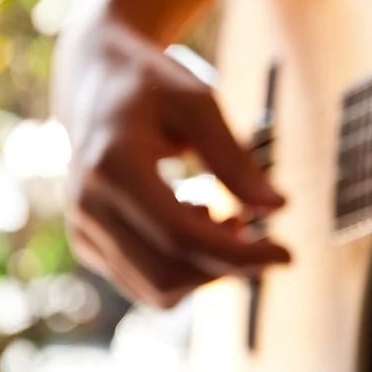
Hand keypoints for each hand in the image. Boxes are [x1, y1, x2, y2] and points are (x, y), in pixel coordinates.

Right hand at [51, 14, 289, 308]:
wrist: (94, 81)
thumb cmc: (152, 86)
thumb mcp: (198, 104)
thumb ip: (235, 158)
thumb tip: (277, 207)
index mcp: (113, 166)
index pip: (180, 235)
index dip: (239, 255)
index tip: (287, 254)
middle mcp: (89, 206)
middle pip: (169, 274)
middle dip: (227, 268)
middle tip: (260, 234)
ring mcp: (84, 230)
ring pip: (157, 290)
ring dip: (206, 268)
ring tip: (222, 215)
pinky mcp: (89, 244)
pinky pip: (146, 283)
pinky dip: (184, 266)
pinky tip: (194, 217)